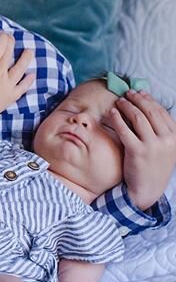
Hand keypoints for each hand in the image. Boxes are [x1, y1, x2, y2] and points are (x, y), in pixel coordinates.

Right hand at [0, 30, 34, 135]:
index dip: (3, 38)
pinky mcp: (9, 96)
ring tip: (30, 51)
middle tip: (12, 38)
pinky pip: (22, 87)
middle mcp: (1, 72)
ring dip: (25, 59)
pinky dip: (28, 81)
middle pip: (8, 55)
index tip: (4, 33)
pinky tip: (32, 76)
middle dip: (11, 44)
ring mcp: (7, 84)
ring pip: (19, 69)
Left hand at [109, 90, 175, 209]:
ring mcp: (153, 146)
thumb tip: (147, 104)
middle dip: (137, 99)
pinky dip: (117, 118)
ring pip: (138, 118)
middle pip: (150, 111)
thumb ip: (159, 129)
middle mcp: (167, 140)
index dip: (149, 100)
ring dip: (127, 106)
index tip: (139, 93)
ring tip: (119, 102)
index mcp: (174, 137)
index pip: (161, 112)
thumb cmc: (152, 165)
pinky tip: (112, 113)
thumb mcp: (164, 147)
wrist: (146, 189)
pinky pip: (125, 129)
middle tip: (127, 94)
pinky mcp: (137, 151)